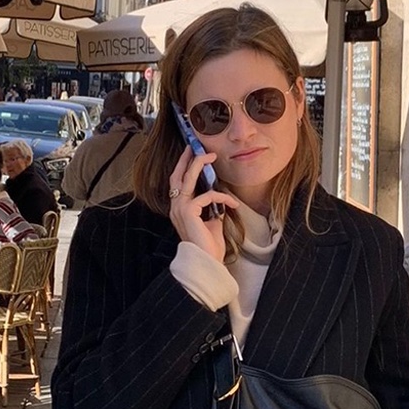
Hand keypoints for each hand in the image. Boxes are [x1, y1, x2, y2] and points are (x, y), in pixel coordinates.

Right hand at [168, 148, 240, 262]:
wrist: (208, 262)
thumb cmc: (209, 247)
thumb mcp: (211, 223)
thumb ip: (211, 210)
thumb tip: (218, 200)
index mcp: (180, 209)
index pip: (178, 183)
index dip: (183, 167)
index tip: (192, 154)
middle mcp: (176, 207)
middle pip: (178, 176)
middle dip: (186, 159)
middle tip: (195, 146)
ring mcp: (180, 208)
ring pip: (187, 179)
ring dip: (199, 165)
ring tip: (211, 157)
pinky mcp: (188, 212)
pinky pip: (206, 196)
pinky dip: (221, 197)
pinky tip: (232, 203)